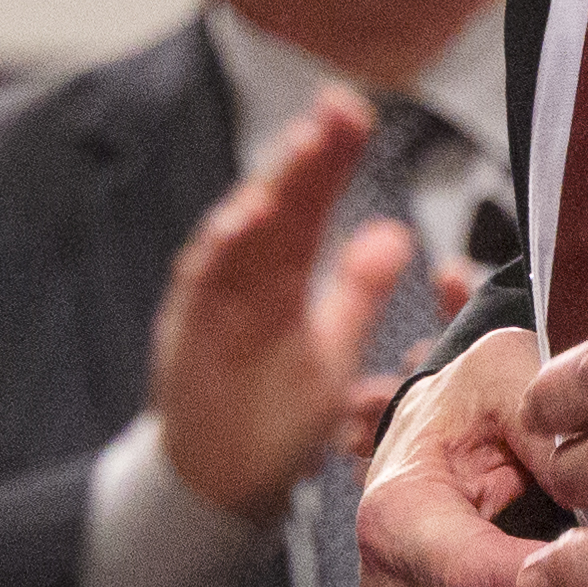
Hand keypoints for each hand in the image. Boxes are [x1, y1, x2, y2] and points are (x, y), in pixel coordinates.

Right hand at [151, 89, 422, 527]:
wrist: (215, 479)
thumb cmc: (272, 411)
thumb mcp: (331, 350)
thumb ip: (357, 292)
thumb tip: (397, 235)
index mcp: (286, 273)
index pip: (315, 204)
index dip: (334, 158)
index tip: (357, 112)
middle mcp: (250, 274)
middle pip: (283, 203)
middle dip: (309, 155)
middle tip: (339, 107)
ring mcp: (217, 296)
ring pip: (245, 230)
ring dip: (273, 187)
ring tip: (303, 148)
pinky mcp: (190, 326)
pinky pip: (206, 280)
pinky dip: (224, 248)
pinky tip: (248, 218)